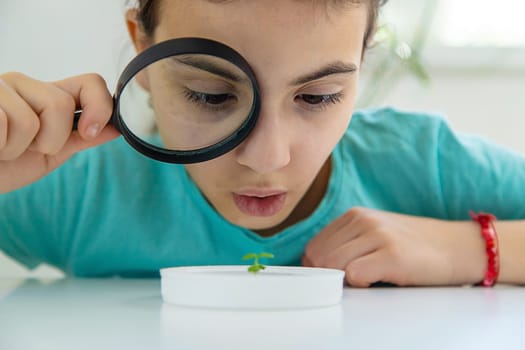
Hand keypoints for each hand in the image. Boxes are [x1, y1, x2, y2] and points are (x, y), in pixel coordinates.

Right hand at [0, 72, 118, 192]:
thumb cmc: (3, 166)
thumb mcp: (48, 155)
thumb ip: (80, 138)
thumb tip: (117, 128)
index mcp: (47, 96)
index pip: (90, 82)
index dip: (100, 106)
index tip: (89, 132)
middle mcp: (22, 84)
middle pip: (61, 104)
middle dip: (48, 140)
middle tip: (24, 148)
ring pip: (30, 119)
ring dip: (15, 148)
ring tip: (0, 148)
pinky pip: (1, 122)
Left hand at [302, 207, 486, 286]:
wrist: (458, 246)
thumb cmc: (414, 247)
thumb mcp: (375, 234)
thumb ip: (347, 243)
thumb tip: (315, 266)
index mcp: (355, 215)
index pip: (314, 245)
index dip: (317, 267)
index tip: (333, 278)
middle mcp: (363, 220)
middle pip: (319, 256)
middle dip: (327, 275)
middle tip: (350, 283)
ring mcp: (378, 235)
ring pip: (332, 264)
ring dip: (343, 280)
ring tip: (366, 280)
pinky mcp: (392, 255)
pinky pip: (354, 274)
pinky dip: (359, 284)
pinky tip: (376, 281)